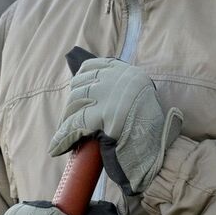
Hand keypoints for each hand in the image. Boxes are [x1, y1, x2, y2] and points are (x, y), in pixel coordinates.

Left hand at [48, 57, 182, 195]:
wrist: (159, 147)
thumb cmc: (152, 129)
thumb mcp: (142, 98)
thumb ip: (125, 91)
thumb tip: (100, 94)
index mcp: (127, 73)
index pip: (92, 66)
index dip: (81, 79)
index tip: (78, 91)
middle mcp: (116, 79)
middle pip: (80, 85)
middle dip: (72, 103)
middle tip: (70, 119)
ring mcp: (107, 95)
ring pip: (74, 103)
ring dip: (66, 120)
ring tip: (66, 135)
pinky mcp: (99, 115)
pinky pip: (72, 125)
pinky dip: (61, 138)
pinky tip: (56, 149)